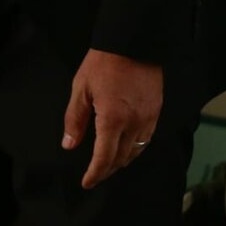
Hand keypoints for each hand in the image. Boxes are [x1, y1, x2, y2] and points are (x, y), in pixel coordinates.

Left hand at [61, 48, 163, 187]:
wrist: (132, 42)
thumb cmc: (103, 62)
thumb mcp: (81, 89)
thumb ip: (75, 119)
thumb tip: (69, 144)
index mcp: (112, 119)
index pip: (104, 158)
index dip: (95, 174)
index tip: (86, 182)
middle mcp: (134, 124)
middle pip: (121, 158)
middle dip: (107, 170)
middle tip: (95, 175)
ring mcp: (148, 118)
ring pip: (136, 152)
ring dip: (122, 161)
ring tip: (109, 164)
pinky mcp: (156, 111)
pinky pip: (147, 139)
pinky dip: (135, 148)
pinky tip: (127, 146)